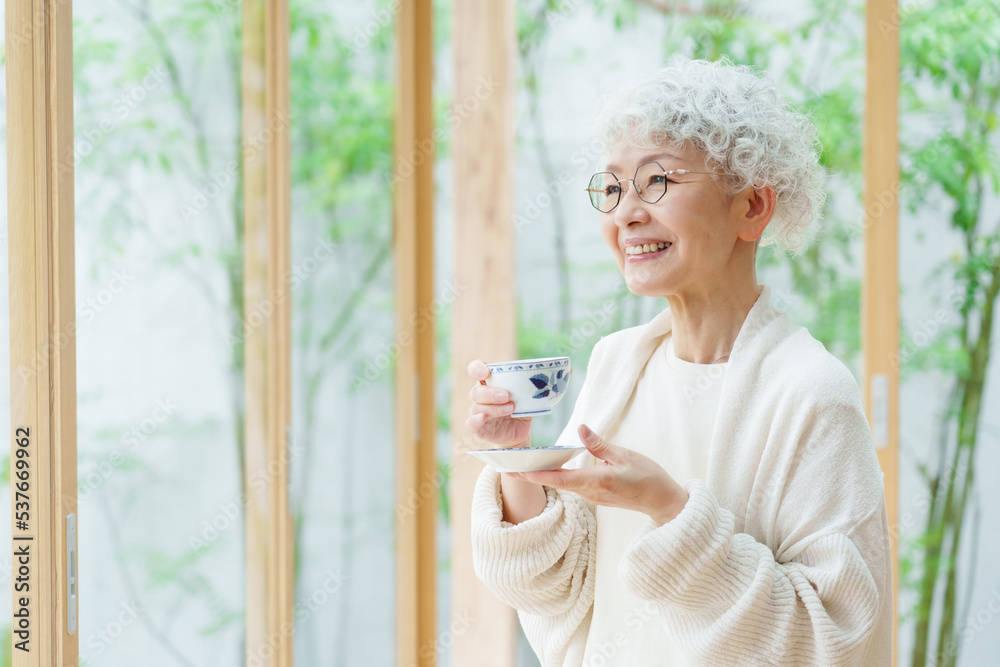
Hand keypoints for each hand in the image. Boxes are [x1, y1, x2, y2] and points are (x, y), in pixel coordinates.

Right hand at [465, 359, 531, 447]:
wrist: (519, 431)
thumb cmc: (521, 408)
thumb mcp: (526, 395)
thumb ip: (527, 386)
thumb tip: (540, 377)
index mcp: (488, 382)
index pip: (475, 369)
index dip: (477, 369)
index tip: (487, 373)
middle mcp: (480, 395)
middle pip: (477, 391)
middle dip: (492, 393)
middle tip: (507, 396)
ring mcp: (478, 412)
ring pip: (477, 407)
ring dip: (495, 408)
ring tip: (512, 408)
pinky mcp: (479, 427)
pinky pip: (471, 423)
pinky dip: (475, 420)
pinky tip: (483, 418)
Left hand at [512, 424, 688, 524]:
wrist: (663, 501)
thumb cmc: (648, 477)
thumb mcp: (625, 455)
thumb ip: (600, 444)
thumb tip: (580, 428)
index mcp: (597, 481)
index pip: (561, 478)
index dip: (538, 474)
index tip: (519, 470)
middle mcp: (591, 493)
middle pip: (557, 483)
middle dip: (534, 474)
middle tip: (511, 465)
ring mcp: (593, 497)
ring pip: (564, 485)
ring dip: (545, 475)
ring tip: (525, 463)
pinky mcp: (597, 496)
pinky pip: (573, 486)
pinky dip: (559, 477)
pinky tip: (552, 467)